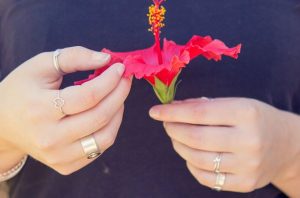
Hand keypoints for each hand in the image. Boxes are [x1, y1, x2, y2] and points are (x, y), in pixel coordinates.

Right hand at [0, 46, 131, 174]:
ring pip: (105, 137)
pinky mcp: (65, 165)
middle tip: (125, 79)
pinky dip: (109, 129)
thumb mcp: (41, 65)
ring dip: (118, 113)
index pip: (88, 96)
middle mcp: (50, 138)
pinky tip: (106, 114)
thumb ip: (74, 57)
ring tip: (117, 97)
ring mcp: (58, 156)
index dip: (110, 80)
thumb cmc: (23, 90)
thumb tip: (106, 59)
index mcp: (40, 109)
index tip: (119, 68)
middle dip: (120, 94)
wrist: (3, 125)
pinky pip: (99, 149)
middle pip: (100, 117)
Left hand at [149, 98, 298, 192]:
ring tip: (177, 137)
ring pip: (196, 158)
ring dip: (178, 146)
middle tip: (167, 124)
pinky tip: (191, 154)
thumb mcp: (235, 103)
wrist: (285, 144)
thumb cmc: (255, 119)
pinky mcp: (245, 183)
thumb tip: (172, 108)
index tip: (155, 111)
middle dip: (172, 129)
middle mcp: (249, 141)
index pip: (199, 113)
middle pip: (195, 138)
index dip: (172, 112)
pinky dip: (191, 164)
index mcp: (246, 113)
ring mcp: (247, 165)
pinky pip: (205, 177)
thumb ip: (203, 106)